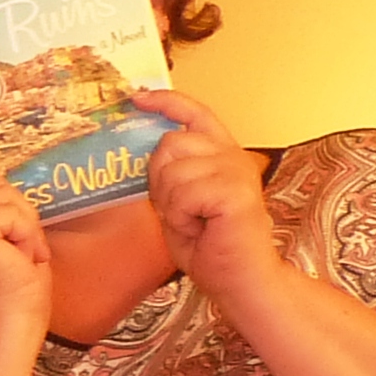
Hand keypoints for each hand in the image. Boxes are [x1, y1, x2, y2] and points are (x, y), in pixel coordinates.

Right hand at [0, 111, 52, 334]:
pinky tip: (18, 256)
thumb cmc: (13, 290)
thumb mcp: (4, 241)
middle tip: (19, 248)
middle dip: (18, 210)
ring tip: (19, 255)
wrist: (8, 322)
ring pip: (5, 193)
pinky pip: (10, 210)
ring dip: (24, 223)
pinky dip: (24, 231)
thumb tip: (3, 184)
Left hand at [138, 89, 284, 306]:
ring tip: (195, 222)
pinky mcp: (236, 189)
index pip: (195, 113)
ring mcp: (237, 170)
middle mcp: (233, 155)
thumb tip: (150, 145)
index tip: (138, 97)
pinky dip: (182, 217)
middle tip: (181, 211)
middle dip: (160, 181)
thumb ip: (169, 172)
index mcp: (221, 154)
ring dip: (172, 205)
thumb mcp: (178, 201)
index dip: (166, 101)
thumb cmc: (209, 245)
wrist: (237, 278)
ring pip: (172, 172)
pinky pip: (183, 194)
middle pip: (170, 144)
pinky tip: (202, 227)